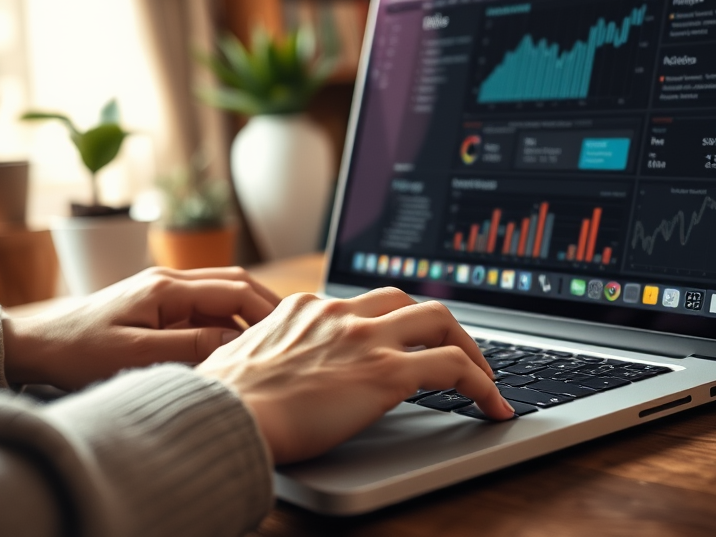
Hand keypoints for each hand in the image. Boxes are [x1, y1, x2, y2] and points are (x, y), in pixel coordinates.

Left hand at [1, 267, 279, 389]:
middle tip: (291, 334)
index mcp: (165, 287)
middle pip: (234, 283)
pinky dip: (227, 320)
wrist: (36, 347)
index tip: (288, 334)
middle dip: (265, 306)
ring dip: (248, 313)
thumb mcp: (136, 356)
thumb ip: (190, 347)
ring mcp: (163, 292)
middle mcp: (168, 281)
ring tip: (272, 341)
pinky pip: (205, 307)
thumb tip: (236, 342)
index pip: (233, 289)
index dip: (265, 311)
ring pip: (222, 293)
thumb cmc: (77, 353)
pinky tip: (236, 344)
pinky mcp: (157, 306)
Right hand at [197, 287, 513, 464]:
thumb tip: (269, 376)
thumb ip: (269, 356)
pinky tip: (493, 405)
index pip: (363, 305)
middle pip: (406, 299)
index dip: (391, 323)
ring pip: (439, 320)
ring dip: (467, 346)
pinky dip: (481, 383)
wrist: (225, 416)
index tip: (402, 341)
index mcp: (305, 308)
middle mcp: (339, 314)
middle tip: (453, 350)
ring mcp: (366, 338)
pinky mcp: (386, 371)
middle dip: (436, 324)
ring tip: (484, 375)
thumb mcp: (242, 362)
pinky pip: (453, 367)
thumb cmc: (223, 402)